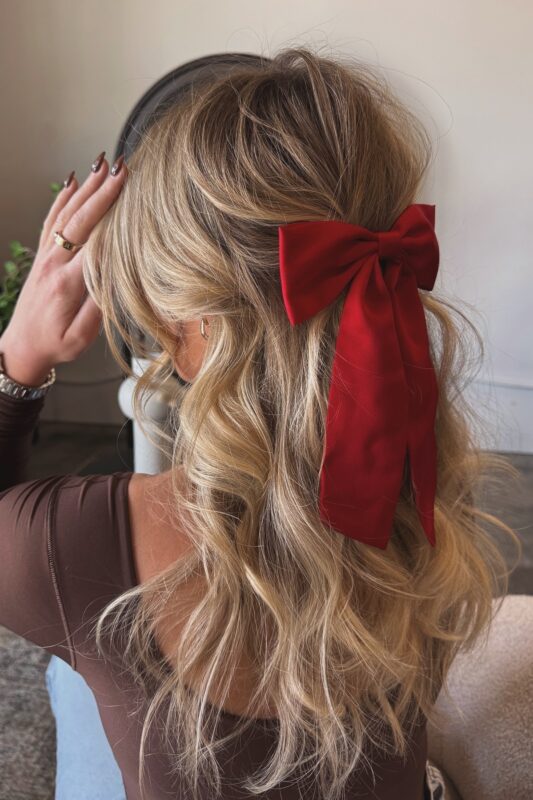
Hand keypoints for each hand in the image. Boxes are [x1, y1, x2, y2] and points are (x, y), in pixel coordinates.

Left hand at [0, 153, 127, 386]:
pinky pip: (52, 220)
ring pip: (67, 214)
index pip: (95, 242)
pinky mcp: (43, 256)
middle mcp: (54, 264)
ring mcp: (46, 257)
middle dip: (103, 192)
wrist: (21, 348)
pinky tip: (74, 181)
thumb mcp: (80, 338)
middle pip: (81, 219)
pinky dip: (63, 198)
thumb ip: (98, 308)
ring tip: (103, 163)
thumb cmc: (55, 345)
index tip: (132, 196)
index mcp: (67, 284)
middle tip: (123, 168)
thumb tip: (117, 278)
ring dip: (86, 187)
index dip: (113, 217)